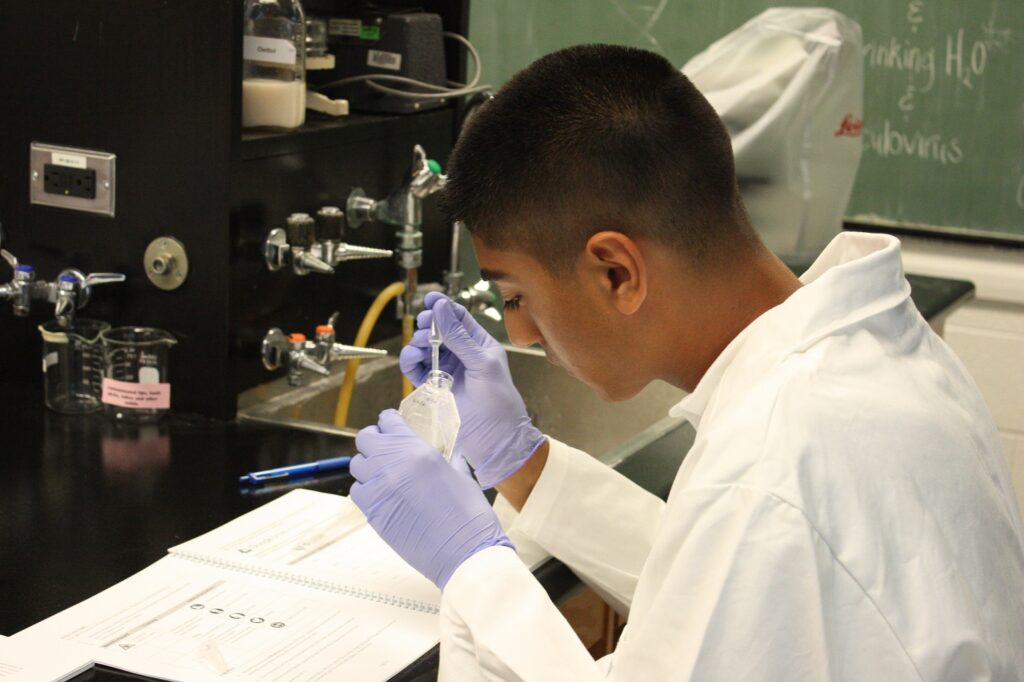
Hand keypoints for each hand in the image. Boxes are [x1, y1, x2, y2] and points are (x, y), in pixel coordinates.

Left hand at [350, 409, 512, 589]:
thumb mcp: (461, 475)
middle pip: (365, 440)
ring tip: (383, 474)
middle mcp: (393, 465)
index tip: (391, 426)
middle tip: (384, 448)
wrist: (463, 551)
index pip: (388, 421)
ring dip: (368, 466)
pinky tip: (382, 496)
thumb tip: (447, 451)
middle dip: (373, 440)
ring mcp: (380, 489)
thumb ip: (447, 458)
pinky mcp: (373, 513)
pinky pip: (358, 492)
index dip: (389, 422)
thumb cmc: (469, 514)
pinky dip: (366, 490)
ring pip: (357, 465)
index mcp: (418, 451)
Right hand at [399, 292, 545, 488]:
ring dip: (418, 343)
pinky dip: (410, 361)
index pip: (459, 318)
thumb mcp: (482, 364)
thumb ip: (460, 337)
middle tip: (426, 328)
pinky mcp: (434, 387)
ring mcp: (447, 370)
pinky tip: (412, 360)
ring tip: (422, 347)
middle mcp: (462, 354)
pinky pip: (416, 369)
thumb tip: (442, 308)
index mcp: (479, 344)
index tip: (429, 300)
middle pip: (438, 330)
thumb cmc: (498, 402)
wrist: (494, 439)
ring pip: (424, 348)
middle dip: (429, 325)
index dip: (443, 307)